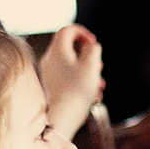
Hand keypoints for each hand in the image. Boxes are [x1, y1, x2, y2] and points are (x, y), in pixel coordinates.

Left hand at [39, 24, 104, 140]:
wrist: (61, 118)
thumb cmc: (76, 92)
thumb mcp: (91, 66)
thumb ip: (93, 50)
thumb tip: (91, 46)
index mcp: (58, 51)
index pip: (68, 30)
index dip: (83, 32)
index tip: (94, 43)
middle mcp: (50, 60)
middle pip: (70, 48)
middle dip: (88, 56)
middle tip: (99, 66)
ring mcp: (49, 74)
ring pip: (72, 65)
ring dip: (88, 72)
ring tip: (100, 85)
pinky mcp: (52, 87)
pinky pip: (69, 78)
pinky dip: (82, 82)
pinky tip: (93, 96)